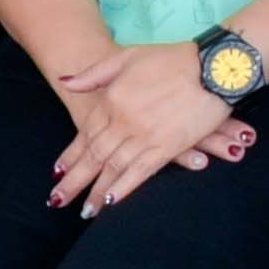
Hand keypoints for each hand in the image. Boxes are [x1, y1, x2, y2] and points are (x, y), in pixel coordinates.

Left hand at [49, 43, 253, 214]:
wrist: (211, 67)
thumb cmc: (170, 59)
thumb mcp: (126, 58)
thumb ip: (94, 74)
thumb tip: (65, 82)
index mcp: (111, 100)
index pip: (85, 134)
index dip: (71, 156)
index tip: (57, 173)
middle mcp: (123, 120)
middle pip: (94, 155)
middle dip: (75, 181)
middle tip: (58, 200)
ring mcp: (144, 135)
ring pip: (113, 168)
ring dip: (97, 191)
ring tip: (85, 210)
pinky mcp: (168, 146)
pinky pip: (141, 171)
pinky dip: (125, 187)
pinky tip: (112, 201)